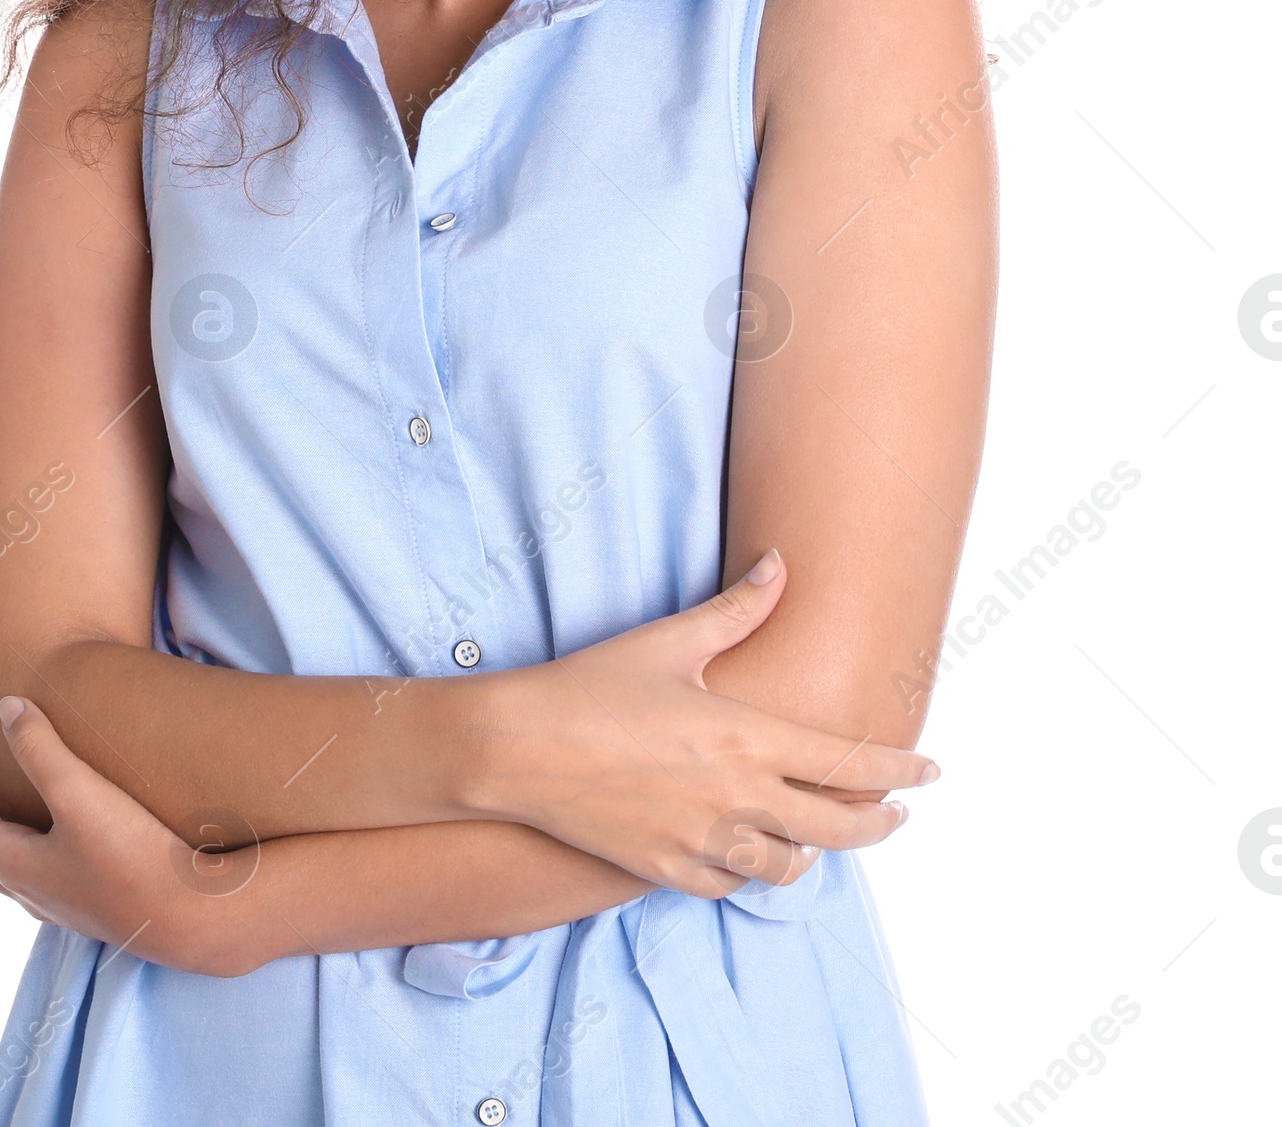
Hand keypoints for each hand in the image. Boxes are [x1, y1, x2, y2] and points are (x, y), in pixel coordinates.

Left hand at [0, 698, 246, 978]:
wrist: (192, 917)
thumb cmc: (133, 855)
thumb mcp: (81, 794)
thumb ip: (39, 749)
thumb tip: (6, 707)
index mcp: (15, 865)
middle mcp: (31, 891)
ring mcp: (63, 903)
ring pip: (9, 864)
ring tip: (7, 794)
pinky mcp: (94, 904)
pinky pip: (44, 871)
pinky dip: (33, 841)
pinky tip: (61, 830)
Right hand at [468, 552, 938, 894]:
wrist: (517, 750)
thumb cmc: (591, 687)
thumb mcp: (669, 641)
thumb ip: (737, 609)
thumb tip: (781, 564)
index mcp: (746, 737)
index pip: (850, 764)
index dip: (900, 772)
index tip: (929, 774)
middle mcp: (735, 797)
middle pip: (838, 831)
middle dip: (877, 824)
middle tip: (895, 816)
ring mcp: (702, 841)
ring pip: (787, 867)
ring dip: (813, 853)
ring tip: (817, 836)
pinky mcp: (666, 870)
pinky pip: (730, 884)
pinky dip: (751, 870)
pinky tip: (750, 852)